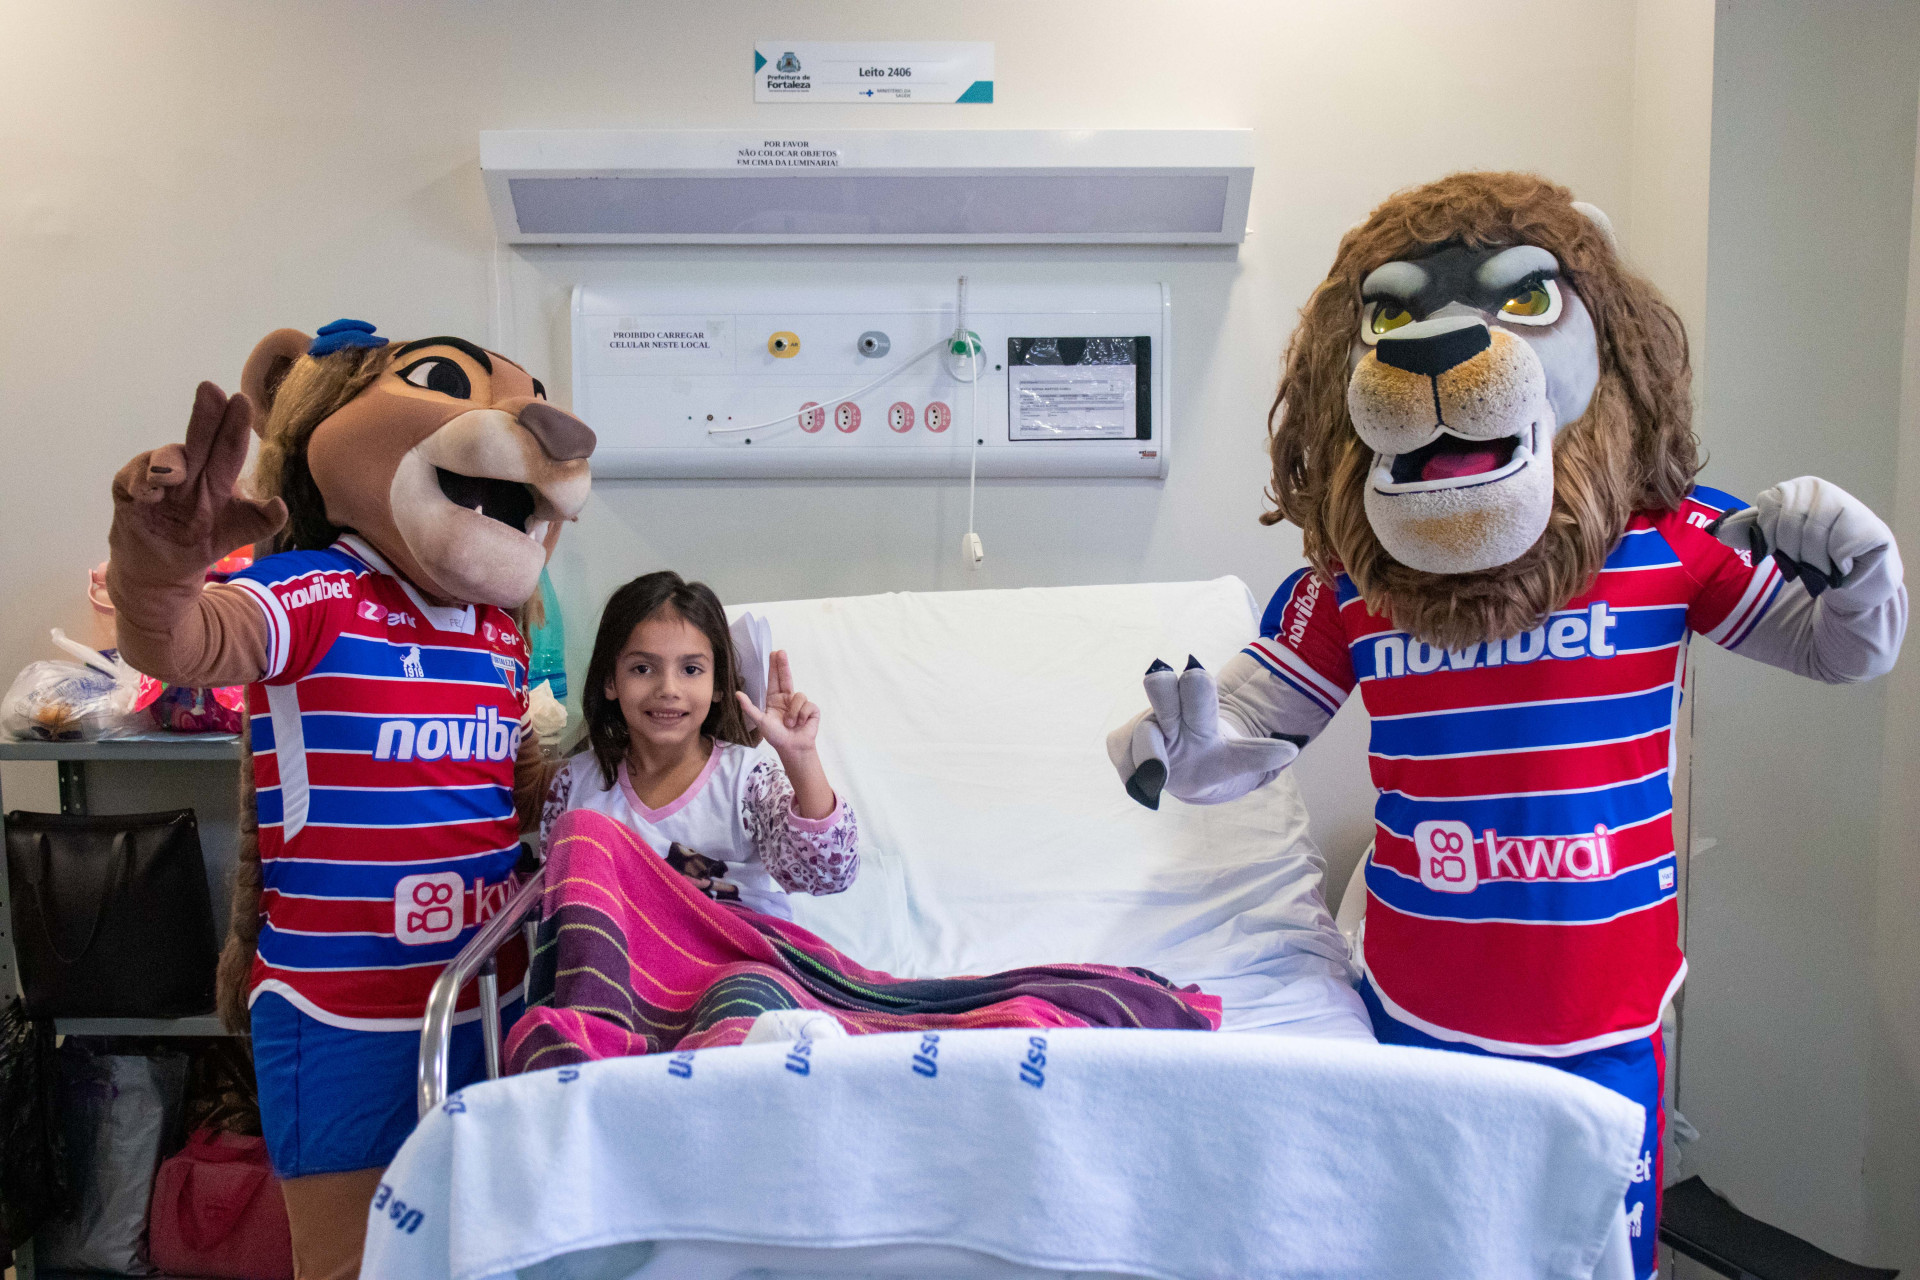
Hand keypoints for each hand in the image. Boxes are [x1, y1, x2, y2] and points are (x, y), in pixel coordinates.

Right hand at [111, 382, 286, 566]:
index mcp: (217, 478)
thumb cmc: (201, 542)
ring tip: (171, 478)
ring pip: (166, 457)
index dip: (234, 425)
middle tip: (211, 388)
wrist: (161, 568)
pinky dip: (142, 484)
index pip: (229, 448)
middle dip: (205, 414)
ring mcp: (157, 477)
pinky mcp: (128, 488)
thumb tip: (281, 505)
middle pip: (198, 438)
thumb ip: (260, 522)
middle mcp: (189, 470)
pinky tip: (149, 496)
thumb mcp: (235, 535)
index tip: (241, 399)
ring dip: (169, 461)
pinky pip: (133, 478)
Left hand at [736, 650, 819, 757]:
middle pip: (787, 677)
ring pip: (798, 696)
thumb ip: (749, 707)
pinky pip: (807, 705)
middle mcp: (787, 698)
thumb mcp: (760, 721)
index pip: (774, 679)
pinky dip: (802, 716)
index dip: (774, 666)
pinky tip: (800, 723)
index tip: (774, 653)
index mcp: (775, 699)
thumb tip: (737, 694)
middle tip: (781, 652)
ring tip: (790, 724)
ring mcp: (800, 703)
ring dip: (793, 712)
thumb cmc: (776, 736)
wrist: (792, 748)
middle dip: (784, 664)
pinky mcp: (811, 710)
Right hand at [1107, 656, 1302, 809]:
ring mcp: (1142, 726)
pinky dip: (1132, 771)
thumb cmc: (1210, 759)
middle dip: (1162, 686)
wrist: (1182, 769)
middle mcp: (1169, 709)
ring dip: (1148, 756)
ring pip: (1137, 733)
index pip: (1197, 688)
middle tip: (1160, 678)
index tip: (1196, 673)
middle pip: (1161, 687)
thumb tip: (1291, 751)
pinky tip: (1144, 782)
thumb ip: (1257, 755)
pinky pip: (1120, 753)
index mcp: (1200, 710)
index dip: (1196, 684)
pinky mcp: (1120, 742)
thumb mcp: (1236, 761)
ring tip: (1158, 777)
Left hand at [1711, 476, 1896, 598]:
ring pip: (1813, 537)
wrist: (1853, 576)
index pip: (1767, 508)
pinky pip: (1839, 548)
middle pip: (1788, 522)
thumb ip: (1750, 533)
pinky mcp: (1869, 527)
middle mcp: (1819, 489)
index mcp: (1794, 489)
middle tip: (1804, 561)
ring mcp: (1847, 503)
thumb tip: (1716, 530)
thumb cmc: (1812, 554)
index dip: (1770, 536)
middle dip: (1792, 551)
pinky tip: (1843, 564)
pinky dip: (1836, 564)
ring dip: (1814, 562)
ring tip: (1823, 565)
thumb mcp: (1777, 542)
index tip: (1779, 550)